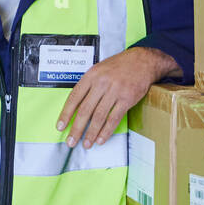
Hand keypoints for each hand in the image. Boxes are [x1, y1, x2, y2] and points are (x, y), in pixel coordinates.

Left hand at [56, 46, 179, 148]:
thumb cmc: (118, 66)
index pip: (74, 98)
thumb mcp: (98, 69)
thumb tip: (76, 105)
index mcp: (91, 76)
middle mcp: (101, 84)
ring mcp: (115, 91)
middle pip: (85, 110)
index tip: (60, 126)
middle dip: (76, 128)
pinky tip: (101, 139)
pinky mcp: (127, 99)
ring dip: (91, 133)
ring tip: (86, 144)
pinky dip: (106, 131)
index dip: (65, 114)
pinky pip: (114, 118)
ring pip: (99, 117)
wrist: (142, 60)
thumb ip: (88, 85)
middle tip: (71, 141)